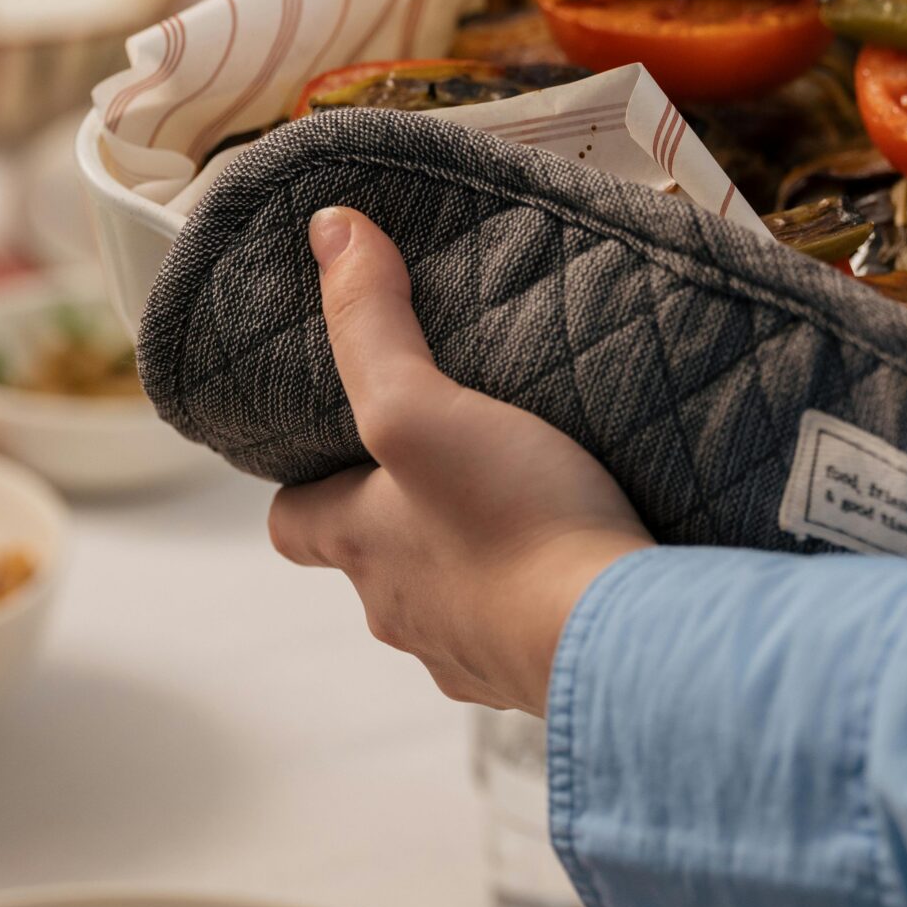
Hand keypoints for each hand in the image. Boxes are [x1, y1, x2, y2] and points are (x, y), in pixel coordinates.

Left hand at [267, 209, 653, 714]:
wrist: (613, 640)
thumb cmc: (511, 526)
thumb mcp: (422, 407)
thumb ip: (374, 323)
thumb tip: (329, 232)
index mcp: (361, 545)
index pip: (293, 521)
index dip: (305, 485)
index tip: (337, 450)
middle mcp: (401, 610)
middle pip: (376, 561)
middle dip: (404, 518)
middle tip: (456, 461)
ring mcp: (469, 651)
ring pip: (451, 601)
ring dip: (474, 561)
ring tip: (527, 504)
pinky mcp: (536, 674)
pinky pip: (520, 634)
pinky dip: (536, 601)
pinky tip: (575, 562)